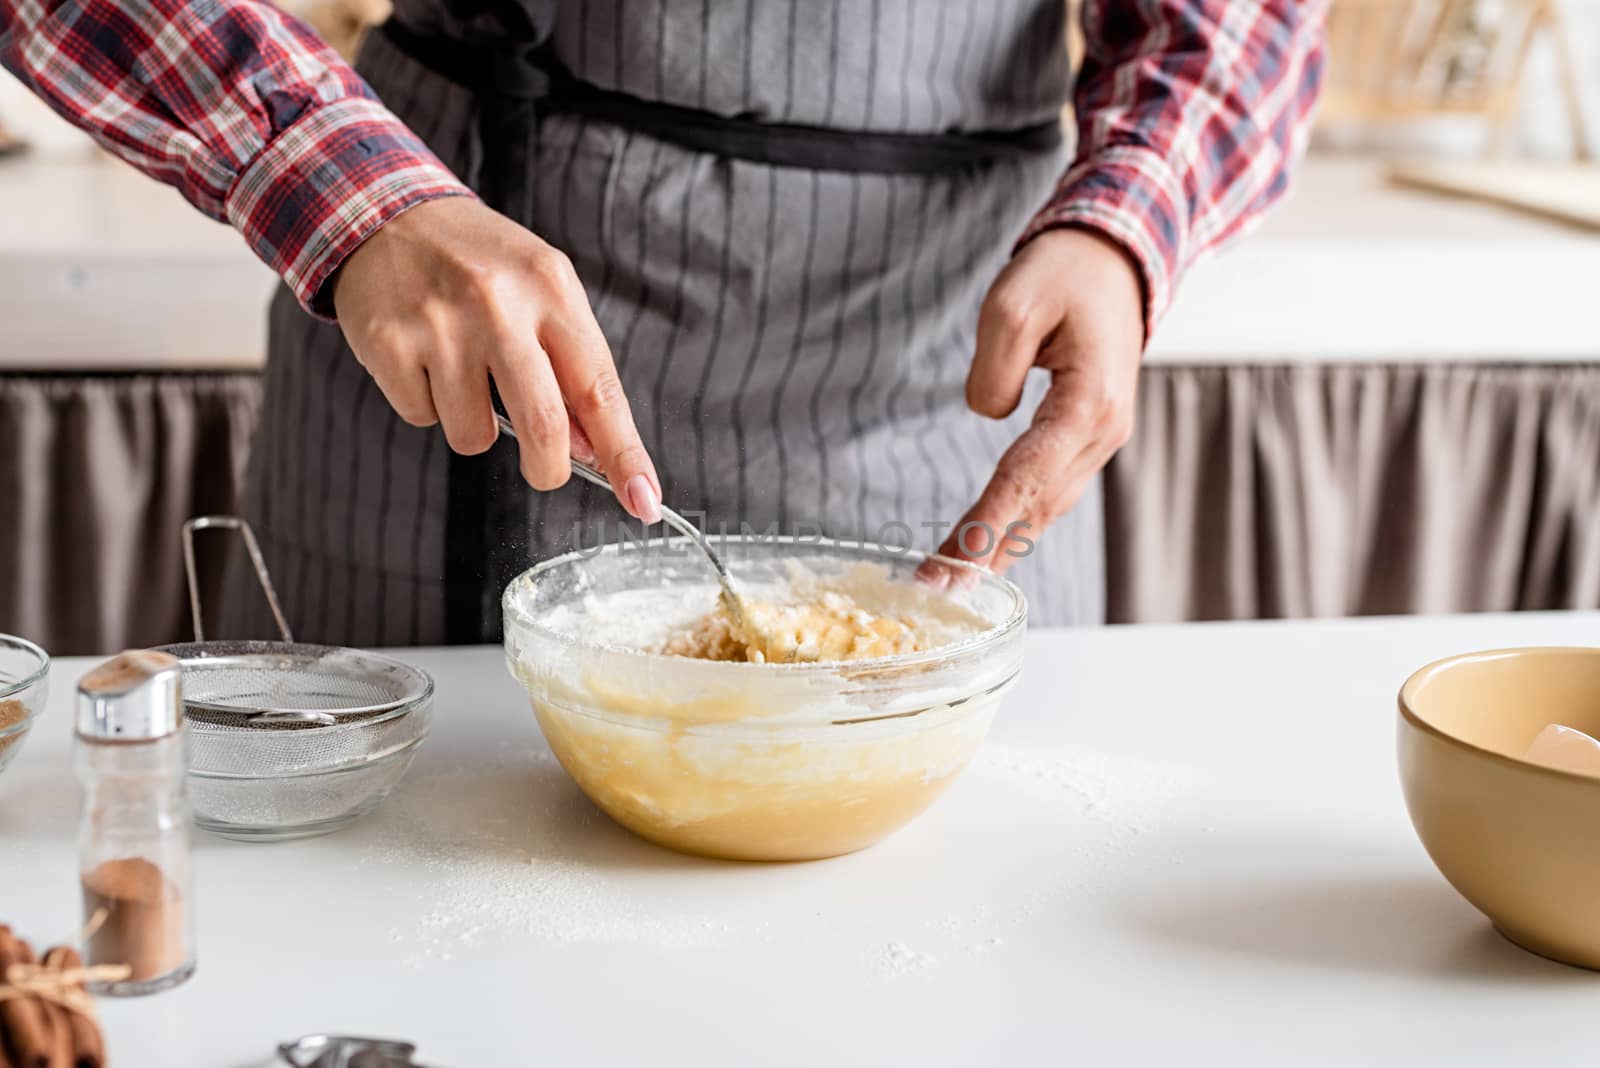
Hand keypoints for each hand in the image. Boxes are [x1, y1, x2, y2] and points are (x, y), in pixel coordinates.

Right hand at [332, 197, 662, 521]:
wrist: (385, 211)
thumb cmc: (479, 262)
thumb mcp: (541, 291)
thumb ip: (572, 366)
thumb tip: (592, 449)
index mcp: (551, 288)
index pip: (600, 389)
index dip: (625, 455)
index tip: (644, 500)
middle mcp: (499, 304)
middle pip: (544, 428)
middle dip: (550, 470)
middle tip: (545, 469)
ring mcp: (440, 325)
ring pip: (474, 435)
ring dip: (474, 424)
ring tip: (461, 370)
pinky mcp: (389, 344)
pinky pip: (423, 418)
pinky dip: (428, 405)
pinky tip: (424, 358)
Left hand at [933, 227, 1144, 575]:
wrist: (1115, 260)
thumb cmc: (1065, 275)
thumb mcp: (1013, 303)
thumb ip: (994, 372)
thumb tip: (989, 417)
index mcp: (1089, 405)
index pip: (1025, 480)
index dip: (983, 530)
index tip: (948, 572)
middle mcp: (1103, 433)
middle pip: (1036, 506)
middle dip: (985, 552)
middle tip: (934, 592)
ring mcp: (1099, 438)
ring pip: (1044, 504)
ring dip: (1000, 544)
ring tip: (951, 581)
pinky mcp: (1086, 435)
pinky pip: (1048, 487)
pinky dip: (1015, 517)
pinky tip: (985, 542)